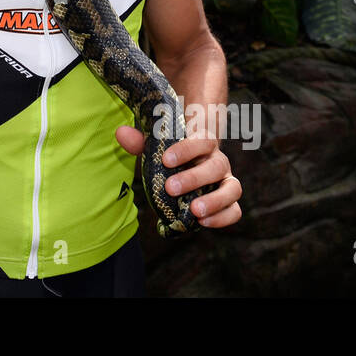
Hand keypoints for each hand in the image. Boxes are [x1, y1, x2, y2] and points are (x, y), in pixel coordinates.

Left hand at [115, 126, 242, 227]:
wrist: (191, 164)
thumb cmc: (172, 154)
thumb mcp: (156, 146)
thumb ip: (140, 140)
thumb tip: (121, 133)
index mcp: (203, 143)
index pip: (202, 140)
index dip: (186, 150)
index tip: (166, 160)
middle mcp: (219, 161)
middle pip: (216, 166)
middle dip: (194, 178)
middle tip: (170, 188)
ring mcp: (226, 182)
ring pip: (232, 189)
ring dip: (215, 201)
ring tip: (195, 211)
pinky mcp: (229, 202)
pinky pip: (235, 211)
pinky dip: (223, 218)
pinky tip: (203, 223)